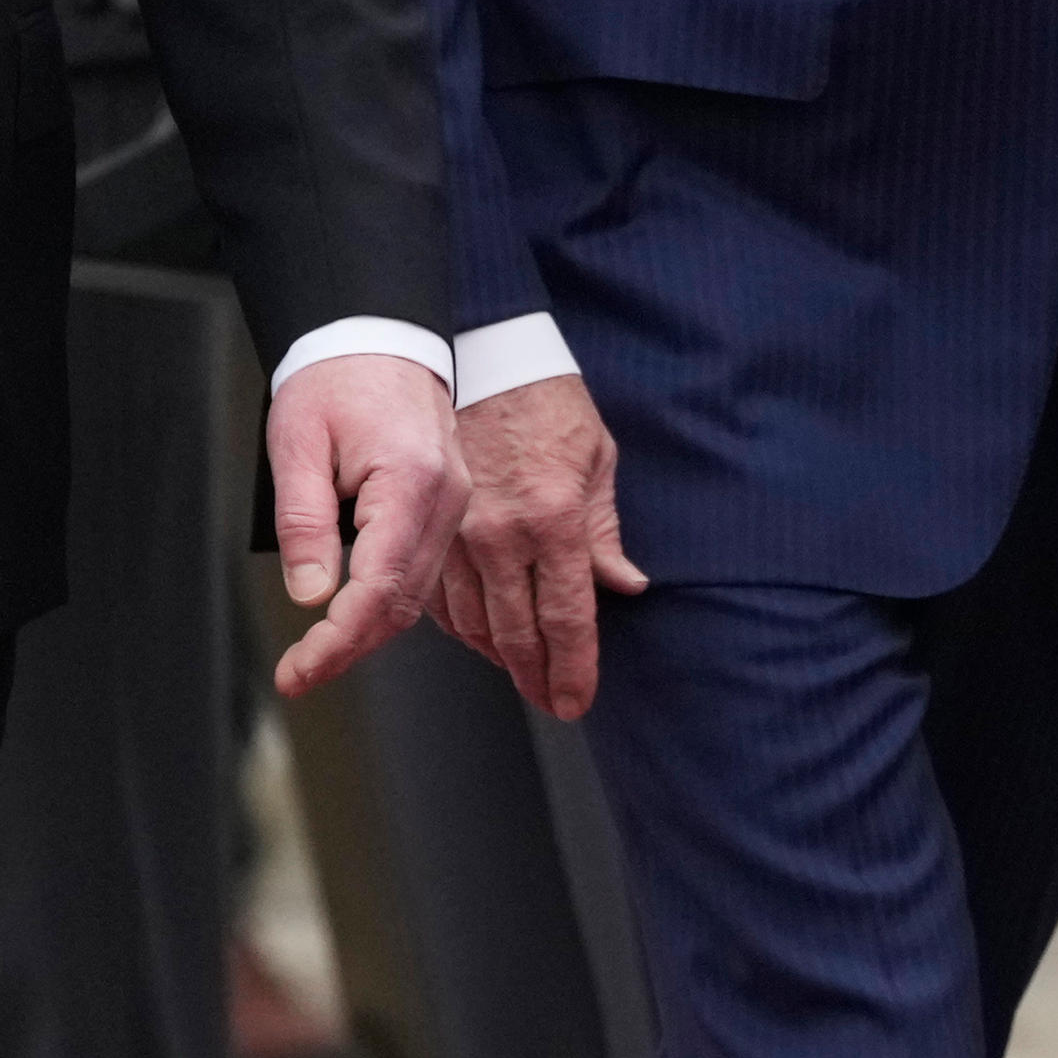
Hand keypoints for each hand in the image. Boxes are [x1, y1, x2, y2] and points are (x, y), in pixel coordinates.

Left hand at [260, 350, 463, 698]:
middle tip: (298, 674)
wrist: (379, 335)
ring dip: (367, 633)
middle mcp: (446, 498)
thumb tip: (312, 595)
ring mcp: (454, 503)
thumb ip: (305, 522)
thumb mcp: (298, 442)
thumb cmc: (336, 378)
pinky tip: (352, 620)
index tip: (299, 670)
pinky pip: (422, 572)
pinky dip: (387, 604)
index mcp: (411, 481)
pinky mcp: (447, 505)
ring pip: (416, 594)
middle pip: (404, 602)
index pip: (379, 587)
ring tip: (315, 656)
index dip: (337, 641)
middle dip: (349, 648)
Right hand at [432, 377, 647, 719]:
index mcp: (553, 517)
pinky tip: (480, 637)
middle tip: (555, 702)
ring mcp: (459, 535)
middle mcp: (501, 535)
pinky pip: (440, 598)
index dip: (574, 667)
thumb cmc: (547, 402)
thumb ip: (605, 530)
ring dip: (500, 659)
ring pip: (474, 624)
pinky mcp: (432, 527)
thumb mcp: (596, 457)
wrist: (485, 355)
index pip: (566, 616)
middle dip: (539, 678)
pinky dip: (462, 627)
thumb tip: (625, 585)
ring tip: (525, 677)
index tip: (577, 699)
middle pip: (518, 633)